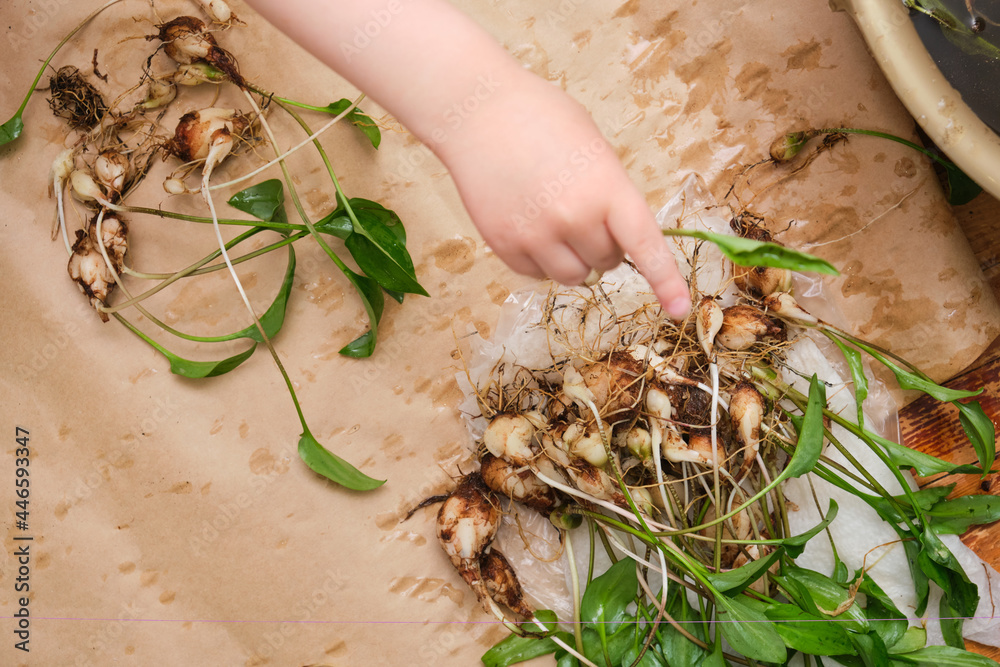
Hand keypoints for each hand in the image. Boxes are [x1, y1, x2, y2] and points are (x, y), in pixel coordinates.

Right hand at [433, 67, 691, 318]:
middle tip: (581, 210)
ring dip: (574, 259)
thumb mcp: (593, 148)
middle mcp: (573, 217)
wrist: (476, 112)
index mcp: (606, 187)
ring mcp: (536, 235)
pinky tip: (528, 221)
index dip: (666, 280)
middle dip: (603, 245)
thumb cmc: (541, 118)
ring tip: (556, 222)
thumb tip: (618, 238)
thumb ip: (611, 194)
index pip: (645, 244)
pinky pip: (537, 275)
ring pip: (573, 277)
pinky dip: (540, 258)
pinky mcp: (504, 246)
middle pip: (607, 262)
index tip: (680, 309)